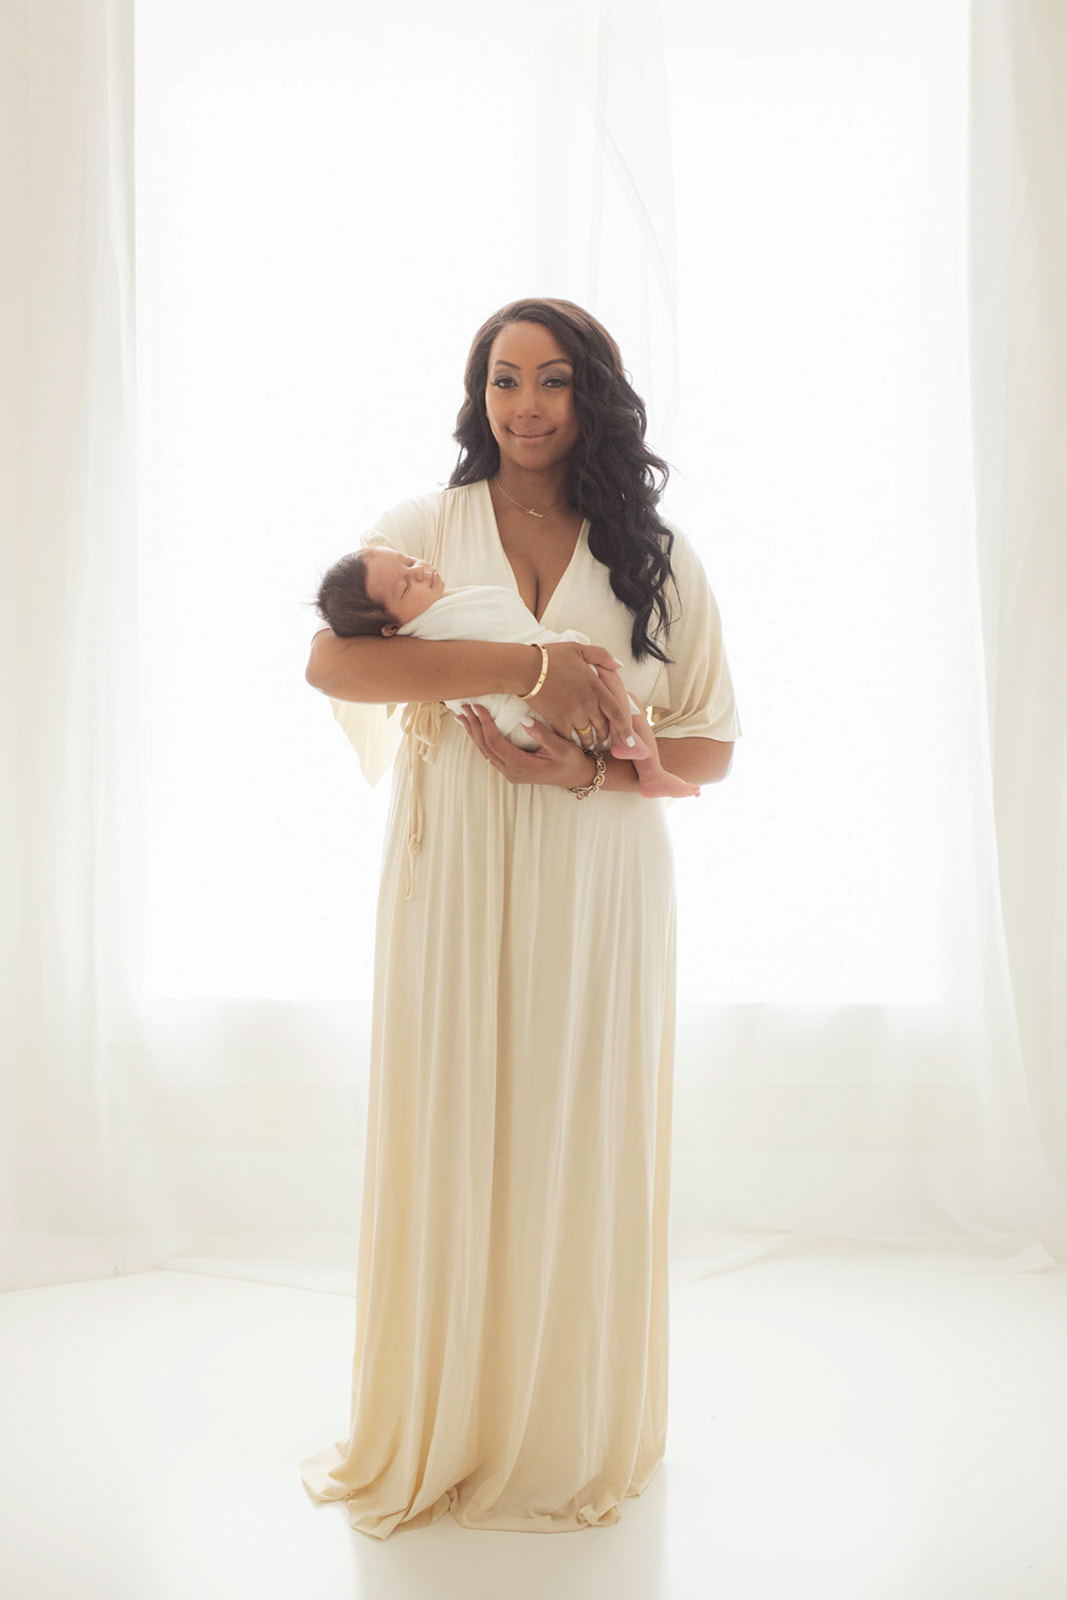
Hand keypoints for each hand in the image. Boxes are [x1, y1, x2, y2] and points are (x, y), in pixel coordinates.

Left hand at [457, 703, 597, 787]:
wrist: (577, 776)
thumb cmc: (572, 761)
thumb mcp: (561, 747)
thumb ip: (542, 734)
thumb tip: (523, 719)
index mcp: (520, 765)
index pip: (495, 742)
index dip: (484, 724)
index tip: (477, 707)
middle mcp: (511, 771)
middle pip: (485, 747)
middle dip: (473, 727)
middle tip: (463, 708)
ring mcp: (510, 772)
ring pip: (485, 751)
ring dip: (474, 733)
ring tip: (463, 717)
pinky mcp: (512, 769)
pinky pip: (491, 753)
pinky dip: (481, 740)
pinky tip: (476, 730)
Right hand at [530, 643, 635, 755]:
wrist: (526, 668)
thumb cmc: (551, 657)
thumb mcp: (579, 649)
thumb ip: (602, 656)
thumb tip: (619, 664)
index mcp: (596, 687)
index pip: (618, 713)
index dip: (625, 730)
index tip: (628, 741)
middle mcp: (588, 703)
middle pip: (603, 727)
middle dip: (605, 736)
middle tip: (604, 739)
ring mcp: (573, 713)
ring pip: (587, 735)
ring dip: (589, 741)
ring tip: (589, 744)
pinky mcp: (558, 721)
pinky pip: (569, 738)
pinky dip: (572, 743)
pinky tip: (572, 744)